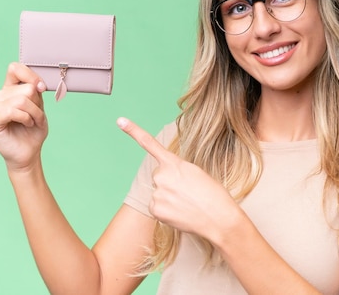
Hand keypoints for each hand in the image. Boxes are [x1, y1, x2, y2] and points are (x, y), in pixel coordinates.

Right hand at [0, 62, 48, 171]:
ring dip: (34, 114)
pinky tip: (25, 124)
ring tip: (32, 122)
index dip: (31, 76)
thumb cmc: (33, 130)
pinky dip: (26, 118)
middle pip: (26, 88)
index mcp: (10, 90)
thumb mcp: (39, 107)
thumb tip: (36, 84)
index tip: (41, 88)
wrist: (29, 152)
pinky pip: (12, 111)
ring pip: (22, 100)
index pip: (15, 68)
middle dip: (38, 105)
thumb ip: (36, 92)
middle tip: (36, 117)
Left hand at [116, 117, 241, 241]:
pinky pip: (156, 207)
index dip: (133, 131)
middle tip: (188, 192)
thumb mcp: (196, 173)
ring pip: (158, 193)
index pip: (150, 144)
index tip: (120, 121)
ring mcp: (157, 193)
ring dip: (169, 197)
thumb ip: (177, 170)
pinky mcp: (155, 209)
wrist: (218, 217)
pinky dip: (166, 210)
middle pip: (159, 176)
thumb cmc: (212, 194)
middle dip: (169, 182)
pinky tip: (180, 212)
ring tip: (187, 204)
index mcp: (174, 163)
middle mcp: (162, 175)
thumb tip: (165, 181)